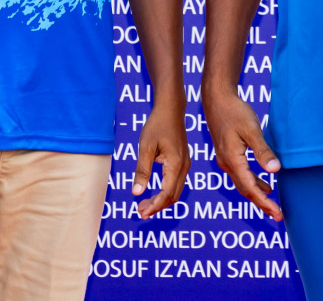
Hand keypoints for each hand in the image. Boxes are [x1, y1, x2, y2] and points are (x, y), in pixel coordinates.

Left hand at [133, 101, 188, 217]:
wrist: (171, 109)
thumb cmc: (157, 125)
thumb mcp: (145, 147)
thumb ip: (142, 170)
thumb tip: (136, 193)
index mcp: (175, 165)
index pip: (166, 194)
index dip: (154, 206)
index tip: (141, 213)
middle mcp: (184, 167)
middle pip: (173, 196)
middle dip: (157, 206)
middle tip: (140, 212)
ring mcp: (185, 165)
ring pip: (175, 191)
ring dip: (161, 200)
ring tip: (144, 204)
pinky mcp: (183, 162)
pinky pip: (176, 183)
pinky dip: (165, 191)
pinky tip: (154, 192)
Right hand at [203, 88, 282, 219]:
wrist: (217, 99)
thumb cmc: (235, 111)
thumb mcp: (252, 130)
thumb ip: (262, 151)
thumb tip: (275, 171)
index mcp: (232, 160)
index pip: (250, 188)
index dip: (264, 202)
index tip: (278, 214)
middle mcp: (226, 163)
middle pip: (245, 190)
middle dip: (262, 203)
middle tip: (278, 215)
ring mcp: (225, 160)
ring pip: (243, 183)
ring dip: (258, 194)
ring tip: (272, 205)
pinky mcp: (227, 154)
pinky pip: (241, 175)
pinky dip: (253, 182)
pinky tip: (264, 184)